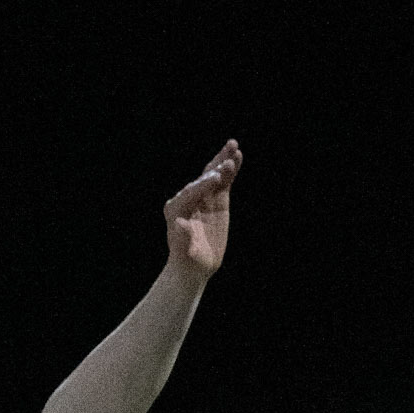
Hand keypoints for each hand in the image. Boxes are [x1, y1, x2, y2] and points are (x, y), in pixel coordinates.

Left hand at [164, 139, 241, 277]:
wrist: (194, 265)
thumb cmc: (187, 259)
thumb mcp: (185, 250)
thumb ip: (182, 236)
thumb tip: (180, 224)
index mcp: (176, 208)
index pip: (191, 193)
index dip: (204, 186)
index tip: (217, 180)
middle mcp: (188, 198)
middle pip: (203, 179)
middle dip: (215, 168)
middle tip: (227, 160)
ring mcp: (204, 197)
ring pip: (214, 175)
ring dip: (223, 161)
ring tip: (234, 147)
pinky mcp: (216, 199)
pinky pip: (224, 182)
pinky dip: (231, 170)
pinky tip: (238, 157)